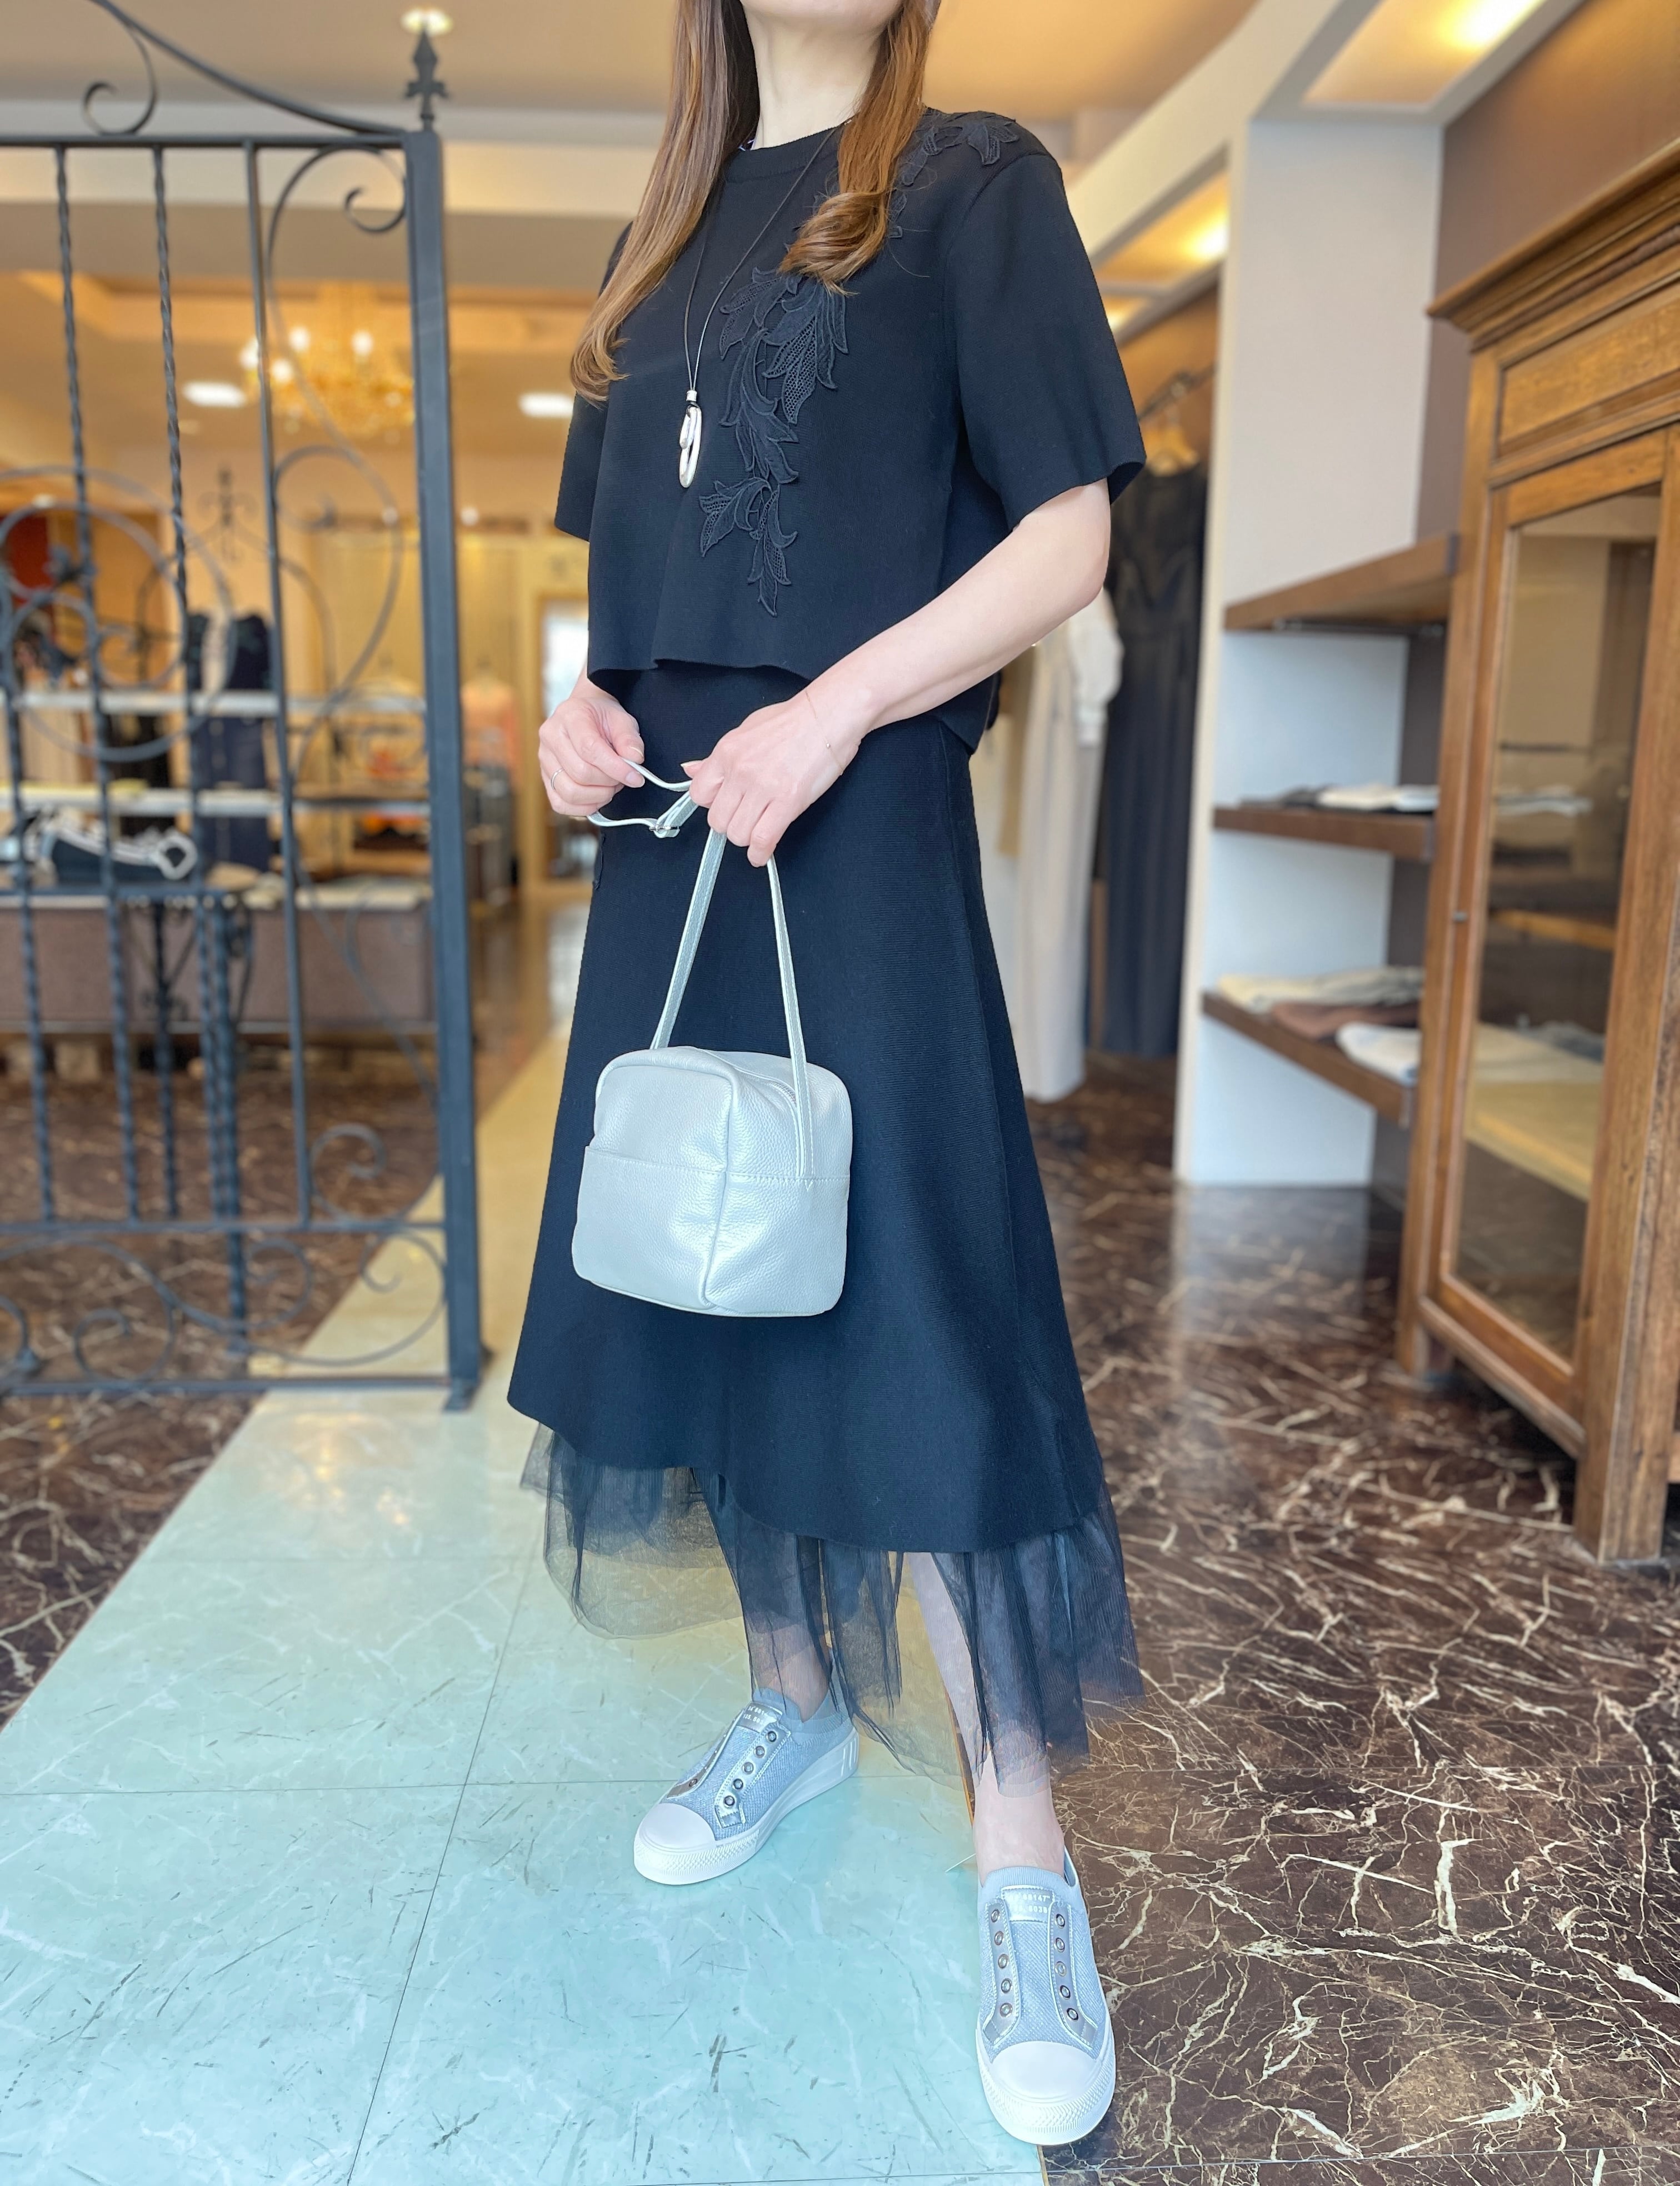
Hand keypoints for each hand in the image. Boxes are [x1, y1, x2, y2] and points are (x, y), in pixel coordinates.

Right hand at [536, 675, 643, 817]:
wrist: (583, 714)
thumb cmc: (601, 717)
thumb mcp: (621, 719)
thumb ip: (629, 738)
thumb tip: (635, 760)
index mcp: (570, 716)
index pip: (590, 749)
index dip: (615, 768)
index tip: (636, 777)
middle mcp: (550, 737)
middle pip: (580, 773)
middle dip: (608, 782)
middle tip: (623, 778)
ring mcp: (544, 759)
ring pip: (570, 792)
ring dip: (598, 796)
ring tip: (611, 786)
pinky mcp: (545, 778)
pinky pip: (560, 803)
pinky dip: (584, 807)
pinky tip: (598, 797)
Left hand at [682, 687, 865, 865]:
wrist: (829, 714)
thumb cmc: (793, 721)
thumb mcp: (746, 730)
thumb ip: (718, 757)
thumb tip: (690, 769)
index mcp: (727, 752)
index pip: (700, 795)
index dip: (712, 805)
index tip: (726, 805)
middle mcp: (740, 771)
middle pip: (717, 820)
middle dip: (730, 825)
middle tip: (746, 819)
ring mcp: (763, 787)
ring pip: (738, 834)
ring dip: (747, 838)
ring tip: (758, 831)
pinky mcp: (788, 801)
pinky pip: (763, 838)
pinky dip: (760, 853)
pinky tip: (761, 854)